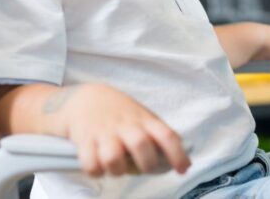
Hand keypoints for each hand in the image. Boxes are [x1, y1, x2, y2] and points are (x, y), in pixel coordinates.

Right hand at [51, 83, 190, 177]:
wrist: (86, 98)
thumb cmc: (121, 114)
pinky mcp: (85, 140)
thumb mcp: (143, 118)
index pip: (166, 135)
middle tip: (143, 168)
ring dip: (117, 170)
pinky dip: (96, 171)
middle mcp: (126, 126)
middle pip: (141, 145)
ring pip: (113, 159)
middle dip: (146, 164)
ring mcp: (104, 133)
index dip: (177, 154)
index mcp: (144, 120)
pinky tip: (99, 165)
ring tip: (116, 166)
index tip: (183, 169)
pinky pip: (91, 164)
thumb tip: (184, 162)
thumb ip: (159, 137)